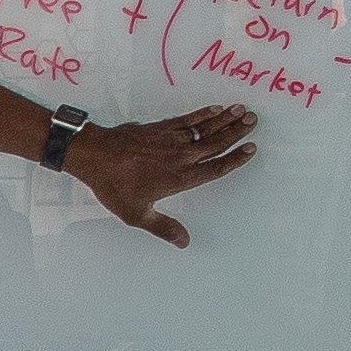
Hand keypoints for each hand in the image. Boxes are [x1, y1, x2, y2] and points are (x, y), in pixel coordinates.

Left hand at [69, 105, 259, 247]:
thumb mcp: (137, 214)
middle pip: (216, 143)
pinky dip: (203, 113)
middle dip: (237, 132)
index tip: (251, 149)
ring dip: (226, 119)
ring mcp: (171, 139)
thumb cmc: (114, 186)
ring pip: (206, 128)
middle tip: (254, 121)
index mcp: (180, 178)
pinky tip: (215, 108)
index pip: (216, 168)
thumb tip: (184, 242)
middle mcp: (181, 157)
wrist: (95, 156)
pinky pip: (188, 119)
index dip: (235, 159)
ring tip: (243, 111)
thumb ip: (163, 227)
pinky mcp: (161, 128)